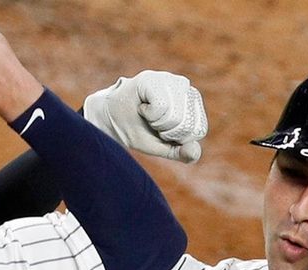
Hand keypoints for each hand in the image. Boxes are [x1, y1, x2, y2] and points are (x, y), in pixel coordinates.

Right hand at [82, 70, 207, 162]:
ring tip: (147, 114)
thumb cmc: (138, 131)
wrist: (110, 122)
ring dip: (157, 122)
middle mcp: (183, 87)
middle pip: (187, 123)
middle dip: (167, 131)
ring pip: (175, 114)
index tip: (162, 131)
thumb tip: (194, 151)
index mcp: (191, 102)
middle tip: (152, 123)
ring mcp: (168, 80)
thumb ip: (181, 151)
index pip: (198, 129)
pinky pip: (162, 106)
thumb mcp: (163, 146)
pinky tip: (142, 107)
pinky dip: (150, 114)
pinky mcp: (153, 78)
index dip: (177, 138)